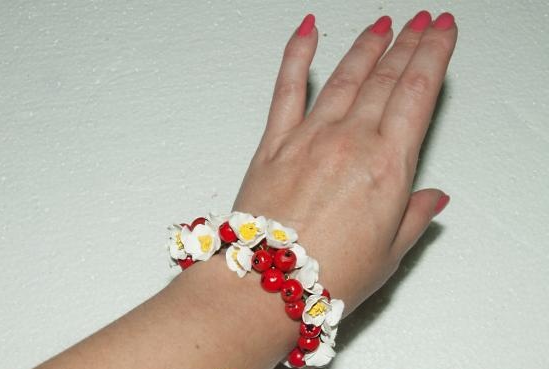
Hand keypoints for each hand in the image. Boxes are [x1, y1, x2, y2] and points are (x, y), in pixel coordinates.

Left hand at [233, 11, 456, 311]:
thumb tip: (434, 199)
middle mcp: (350, 142)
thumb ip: (414, 218)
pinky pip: (286, 88)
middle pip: (386, 78)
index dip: (433, 55)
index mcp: (386, 167)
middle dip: (407, 43)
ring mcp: (309, 138)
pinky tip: (308, 31)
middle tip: (420, 21)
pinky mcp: (274, 142)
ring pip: (344, 76)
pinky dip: (296, 55)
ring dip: (367, 45)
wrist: (263, 286)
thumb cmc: (325, 277)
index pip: (417, 93)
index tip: (441, 32)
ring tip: (383, 24)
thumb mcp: (389, 255)